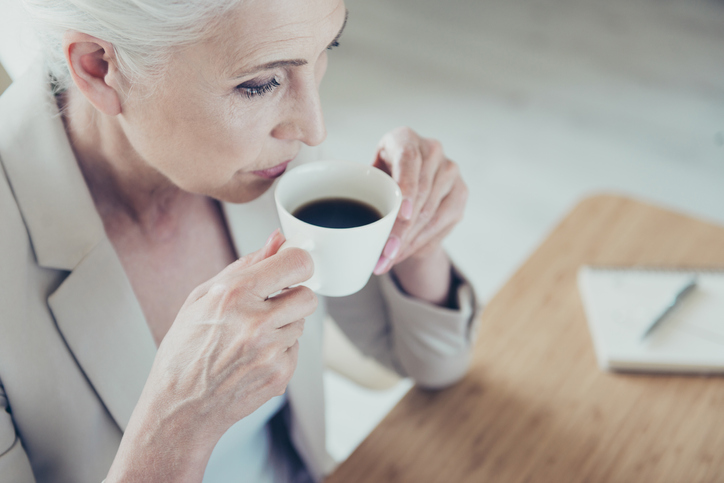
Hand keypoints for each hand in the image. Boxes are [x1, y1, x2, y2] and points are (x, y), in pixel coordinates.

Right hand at [107, 230, 316, 481]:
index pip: (296, 263)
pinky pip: (295, 348)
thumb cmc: (185, 350)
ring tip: (251, 336)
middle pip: (307, 295)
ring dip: (284, 324)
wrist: (180, 407)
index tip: (290, 267)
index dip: (296, 263)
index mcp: (234, 295)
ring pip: (302, 323)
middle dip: (292, 296)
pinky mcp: (280, 374)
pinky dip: (280, 349)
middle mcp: (256, 322)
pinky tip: (252, 357)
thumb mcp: (202, 297)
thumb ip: (245, 265)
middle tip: (269, 305)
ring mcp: (270, 351)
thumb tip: (277, 240)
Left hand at [372, 127, 467, 303]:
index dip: (406, 188)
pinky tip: (405, 253)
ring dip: (409, 242)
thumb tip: (350, 227)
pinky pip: (443, 222)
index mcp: (404, 139)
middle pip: (420, 193)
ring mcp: (450, 170)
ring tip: (388, 260)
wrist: (407, 185)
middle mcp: (432, 149)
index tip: (401, 215)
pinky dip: (421, 242)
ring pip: (431, 212)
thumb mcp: (368, 179)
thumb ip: (362, 190)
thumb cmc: (380, 179)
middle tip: (383, 254)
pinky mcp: (461, 191)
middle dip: (400, 230)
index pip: (408, 161)